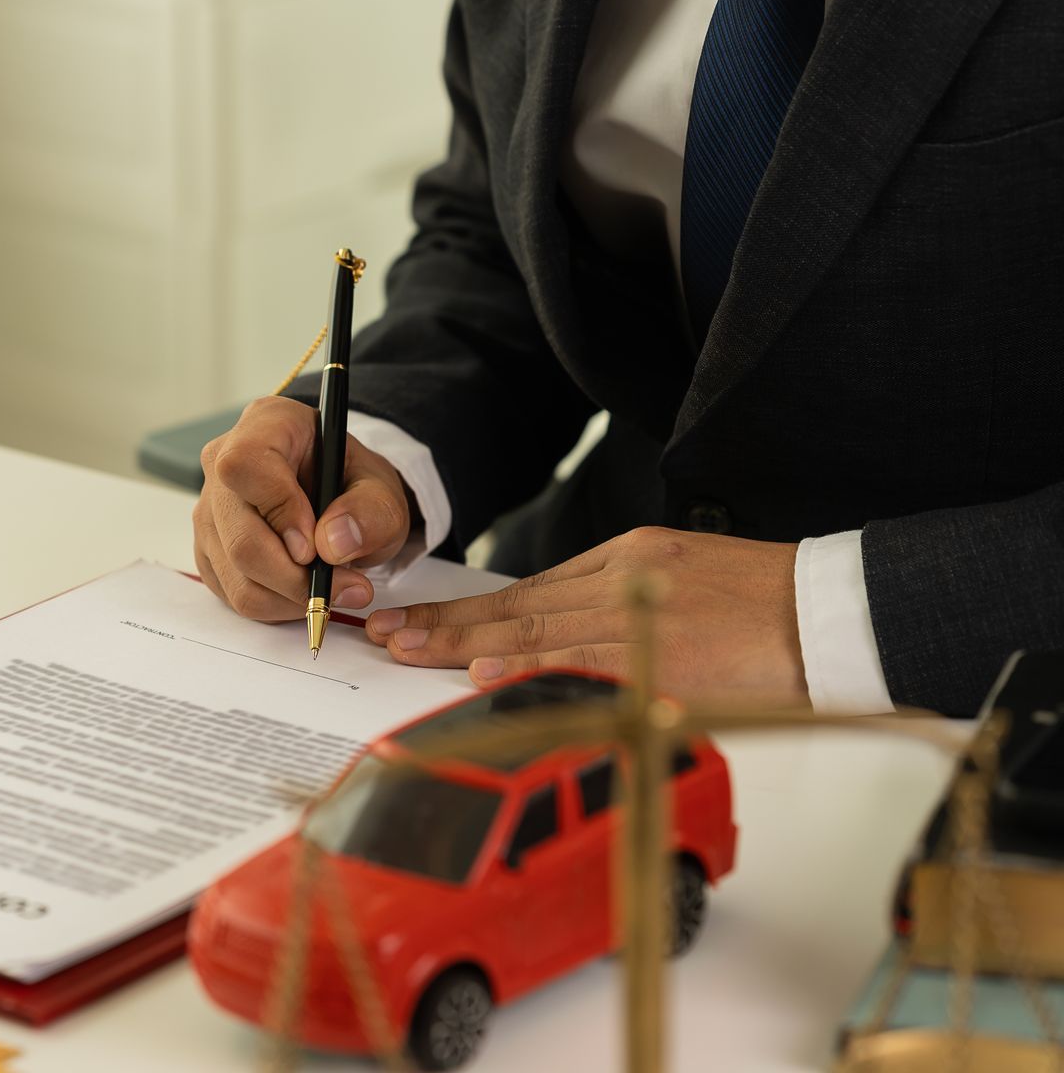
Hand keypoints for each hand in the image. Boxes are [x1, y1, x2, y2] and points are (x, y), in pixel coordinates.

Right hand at [193, 396, 412, 620]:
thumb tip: (333, 545)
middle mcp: (223, 464)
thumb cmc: (352, 485)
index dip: (279, 511)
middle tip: (343, 586)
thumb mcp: (382, 491)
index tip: (315, 547)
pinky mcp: (209, 550)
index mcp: (266, 426)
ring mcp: (210, 510)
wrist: (338, 498)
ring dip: (290, 596)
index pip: (246, 465)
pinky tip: (303, 588)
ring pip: (236, 574)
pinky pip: (234, 594)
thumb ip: (370, 512)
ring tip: (332, 588)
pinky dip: (276, 604)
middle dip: (294, 576)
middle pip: (240, 535)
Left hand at [363, 527, 804, 699]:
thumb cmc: (769, 606)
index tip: (416, 622)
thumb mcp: (683, 582)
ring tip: (410, 651)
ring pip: (539, 629)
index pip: (529, 590)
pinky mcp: (669, 649)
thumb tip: (550, 646)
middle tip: (386, 633)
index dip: (468, 611)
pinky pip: (587, 661)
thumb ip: (617, 606)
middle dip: (446, 624)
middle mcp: (627, 575)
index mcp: (629, 556)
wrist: (842, 613)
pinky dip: (534, 667)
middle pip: (519, 605)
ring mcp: (645, 610)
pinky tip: (488, 673)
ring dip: (467, 644)